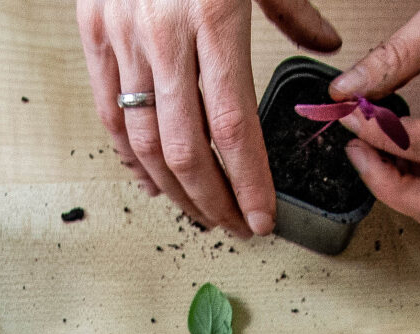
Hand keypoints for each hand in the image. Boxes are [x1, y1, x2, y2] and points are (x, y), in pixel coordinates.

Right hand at [76, 0, 343, 238]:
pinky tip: (153, 180)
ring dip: (174, 189)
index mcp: (213, 19)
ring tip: (200, 212)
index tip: (262, 218)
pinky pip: (108, 112)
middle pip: (185, 148)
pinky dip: (129, 155)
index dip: (247, 183)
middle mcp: (163, 35)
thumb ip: (292, 10)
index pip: (232, 127)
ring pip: (143, 140)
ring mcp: (122, 37)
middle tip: (234, 226)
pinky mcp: (93, 32)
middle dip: (213, 199)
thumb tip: (326, 51)